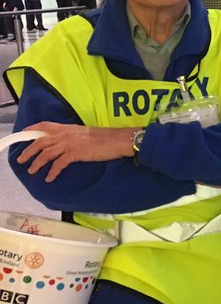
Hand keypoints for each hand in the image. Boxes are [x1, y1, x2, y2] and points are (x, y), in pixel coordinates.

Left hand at [15, 122, 139, 182]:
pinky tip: (49, 178)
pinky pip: (59, 164)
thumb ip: (72, 135)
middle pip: (40, 141)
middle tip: (21, 160)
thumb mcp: (84, 133)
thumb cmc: (105, 138)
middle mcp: (65, 134)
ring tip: (32, 171)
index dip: (31, 129)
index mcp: (67, 127)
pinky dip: (52, 172)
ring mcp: (69, 143)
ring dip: (37, 163)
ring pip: (46, 153)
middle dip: (28, 151)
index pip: (44, 125)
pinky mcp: (75, 153)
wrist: (117, 140)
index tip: (23, 134)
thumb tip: (65, 142)